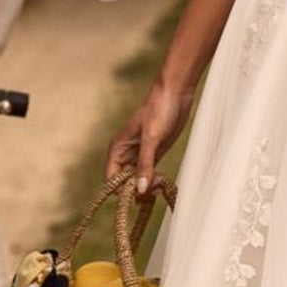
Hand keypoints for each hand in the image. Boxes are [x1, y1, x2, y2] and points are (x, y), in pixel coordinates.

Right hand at [105, 79, 193, 197]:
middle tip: (156, 186)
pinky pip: (150, 175)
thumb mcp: (152, 138)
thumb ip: (145, 164)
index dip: (122, 191)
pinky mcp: (154, 154)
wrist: (175, 94)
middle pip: (125, 183)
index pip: (111, 179)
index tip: (140, 192)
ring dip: (148, 187)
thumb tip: (140, 190)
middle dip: (138, 189)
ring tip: (161, 182)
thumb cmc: (159, 110)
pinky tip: (163, 182)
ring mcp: (140, 155)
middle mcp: (126, 154)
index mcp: (118, 149)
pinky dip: (154, 182)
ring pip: (138, 181)